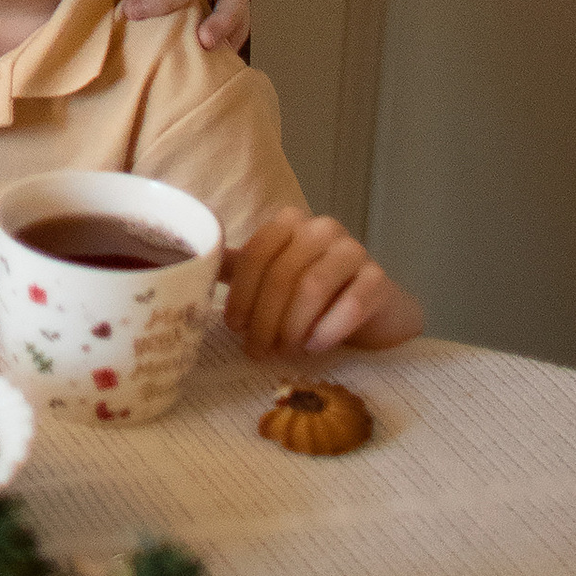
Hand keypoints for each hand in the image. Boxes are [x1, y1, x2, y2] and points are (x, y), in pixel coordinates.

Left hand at [223, 207, 424, 354]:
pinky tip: (315, 347)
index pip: (256, 254)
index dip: (241, 294)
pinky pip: (351, 303)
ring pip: (312, 287)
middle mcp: (322, 228)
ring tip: (285, 352)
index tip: (235, 328)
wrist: (375, 313)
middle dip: (265, 318)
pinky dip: (327, 329)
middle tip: (257, 350)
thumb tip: (196, 264)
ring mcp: (354, 250)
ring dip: (292, 326)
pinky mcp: (379, 280)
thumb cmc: (317, 296)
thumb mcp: (275, 278)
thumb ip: (242, 268)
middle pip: (281, 274)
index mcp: (289, 222)